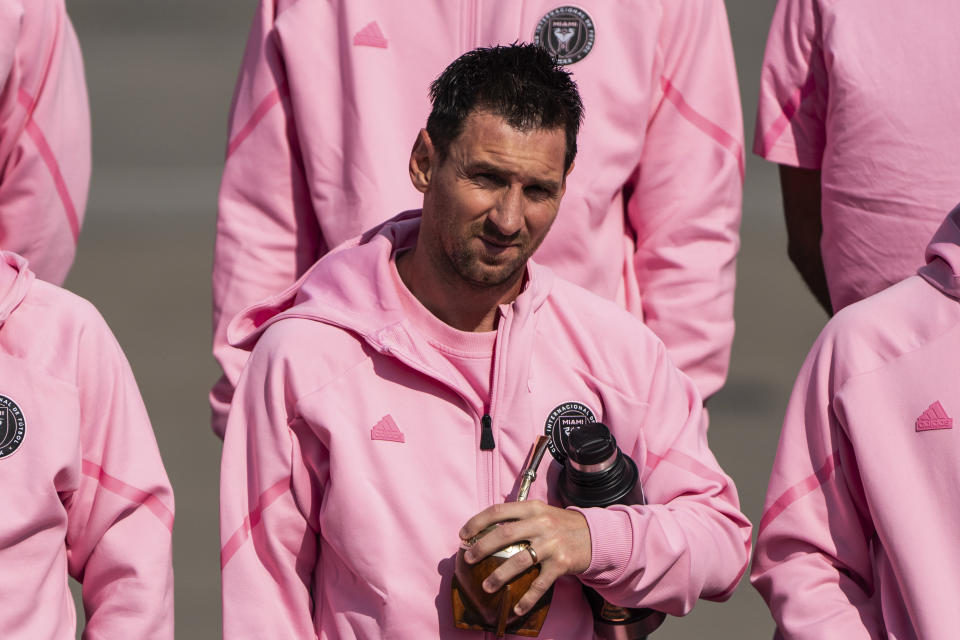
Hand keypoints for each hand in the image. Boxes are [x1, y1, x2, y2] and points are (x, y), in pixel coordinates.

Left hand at [458, 500, 591, 615]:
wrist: (595, 536)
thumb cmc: (561, 525)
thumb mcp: (541, 512)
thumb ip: (518, 517)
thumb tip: (485, 530)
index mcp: (532, 508)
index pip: (499, 510)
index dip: (478, 521)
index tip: (463, 534)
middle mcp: (541, 524)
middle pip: (505, 533)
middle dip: (482, 546)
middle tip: (468, 558)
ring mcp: (551, 544)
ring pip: (519, 560)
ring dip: (500, 575)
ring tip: (486, 586)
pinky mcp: (561, 563)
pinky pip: (540, 584)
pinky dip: (527, 598)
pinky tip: (516, 608)